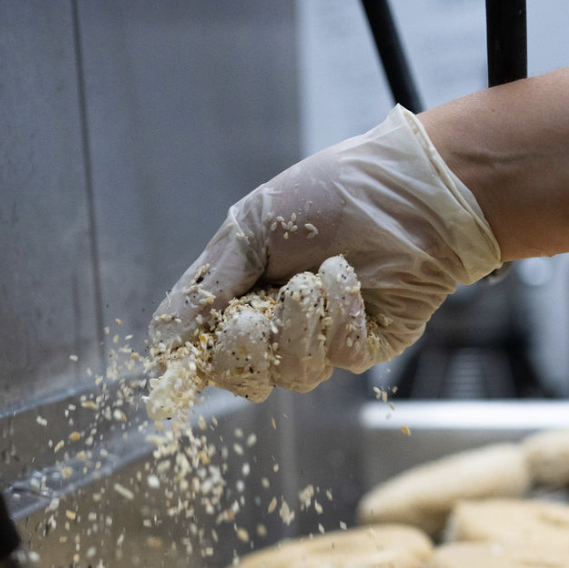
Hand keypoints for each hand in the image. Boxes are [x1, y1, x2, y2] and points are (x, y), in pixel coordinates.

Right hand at [148, 106, 499, 398]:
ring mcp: (322, 343)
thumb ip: (205, 287)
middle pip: (241, 376)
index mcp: (241, 298)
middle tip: (257, 307)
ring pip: (292, 373)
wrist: (406, 191)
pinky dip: (341, 313)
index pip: (204, 353)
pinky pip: (339, 356)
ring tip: (316, 275)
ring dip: (299, 320)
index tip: (179, 374)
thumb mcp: (250, 229)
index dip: (192, 366)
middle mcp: (277, 329)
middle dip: (245, 342)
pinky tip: (350, 278)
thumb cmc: (329, 195)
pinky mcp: (365, 349)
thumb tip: (162, 347)